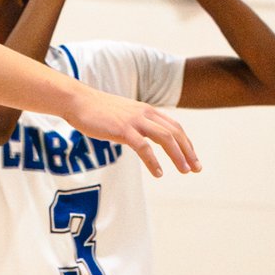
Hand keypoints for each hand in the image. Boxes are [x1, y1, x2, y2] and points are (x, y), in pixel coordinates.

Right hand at [60, 85, 199, 178]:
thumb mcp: (124, 115)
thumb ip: (136, 124)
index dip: (186, 142)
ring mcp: (134, 121)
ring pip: (164, 138)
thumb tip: (143, 139)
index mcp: (147, 110)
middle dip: (188, 151)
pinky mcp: (122, 130)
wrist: (79, 101)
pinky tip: (159, 173)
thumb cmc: (98, 111)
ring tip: (185, 170)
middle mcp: (145, 114)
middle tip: (196, 168)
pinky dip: (153, 161)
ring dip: (177, 155)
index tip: (193, 158)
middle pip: (175, 132)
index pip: (174, 126)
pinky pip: (143, 147)